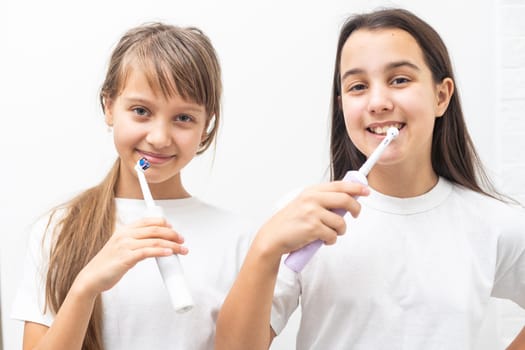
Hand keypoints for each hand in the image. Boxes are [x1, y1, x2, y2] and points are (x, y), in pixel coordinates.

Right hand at [72, 217, 185, 297]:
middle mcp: (125, 235)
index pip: (148, 221)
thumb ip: (136, 243)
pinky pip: (148, 252)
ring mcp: (125, 246)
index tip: (174, 229)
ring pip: (155, 241)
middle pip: (155, 230)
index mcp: (124, 230)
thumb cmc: (108, 264)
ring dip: (172, 245)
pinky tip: (170, 253)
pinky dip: (161, 252)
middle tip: (182, 240)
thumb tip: (156, 244)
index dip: (164, 223)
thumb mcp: (122, 247)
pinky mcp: (126, 258)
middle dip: (172, 234)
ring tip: (182, 249)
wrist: (91, 278)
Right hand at [254, 181, 368, 258]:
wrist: (273, 236)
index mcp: (311, 191)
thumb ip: (322, 200)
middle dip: (356, 209)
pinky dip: (331, 240)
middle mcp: (312, 199)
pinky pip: (333, 236)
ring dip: (340, 231)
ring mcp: (312, 213)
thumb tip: (346, 200)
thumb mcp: (304, 203)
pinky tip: (321, 240)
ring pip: (341, 222)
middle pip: (345, 200)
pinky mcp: (313, 228)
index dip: (356, 188)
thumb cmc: (290, 222)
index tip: (366, 191)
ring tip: (329, 233)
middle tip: (356, 215)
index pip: (339, 185)